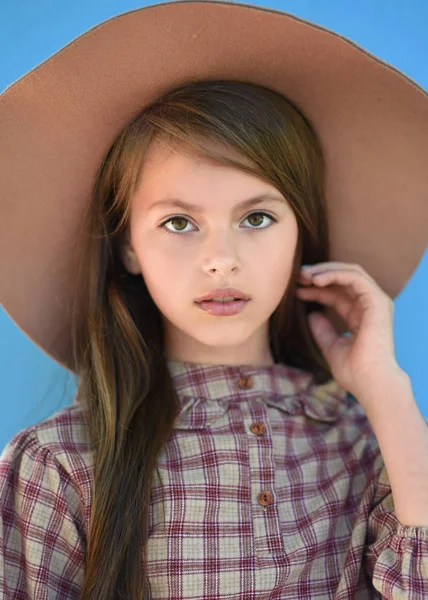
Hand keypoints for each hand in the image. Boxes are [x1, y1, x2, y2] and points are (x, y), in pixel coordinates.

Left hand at [295, 262, 402, 400]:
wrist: (370, 382)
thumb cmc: (354, 372)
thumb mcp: (331, 347)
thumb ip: (322, 330)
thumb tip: (311, 315)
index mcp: (360, 316)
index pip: (336, 294)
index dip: (315, 290)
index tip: (296, 290)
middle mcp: (369, 306)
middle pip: (343, 279)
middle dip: (319, 274)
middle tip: (297, 275)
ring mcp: (375, 302)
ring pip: (350, 272)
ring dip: (325, 270)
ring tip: (304, 275)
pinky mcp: (377, 301)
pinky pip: (355, 277)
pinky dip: (335, 274)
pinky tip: (317, 280)